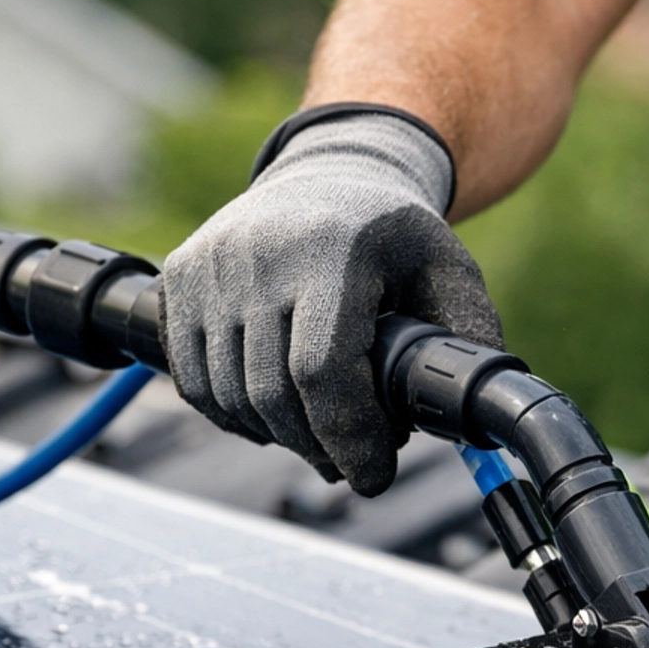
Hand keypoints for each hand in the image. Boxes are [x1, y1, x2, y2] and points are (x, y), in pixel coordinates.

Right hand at [160, 109, 502, 496]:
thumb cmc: (393, 236)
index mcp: (333, 250)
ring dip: (276, 438)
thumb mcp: (449, 271)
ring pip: (228, 395)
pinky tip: (272, 418)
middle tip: (351, 463)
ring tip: (318, 438)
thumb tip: (468, 415)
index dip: (348, 438)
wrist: (329, 172)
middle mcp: (259, 253)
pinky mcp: (180, 278)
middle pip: (271, 393)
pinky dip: (232, 416)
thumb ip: (469, 338)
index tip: (374, 475)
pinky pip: (192, 380)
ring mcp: (211, 265)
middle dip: (316, 448)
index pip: (321, 370)